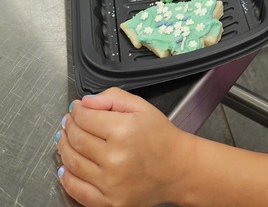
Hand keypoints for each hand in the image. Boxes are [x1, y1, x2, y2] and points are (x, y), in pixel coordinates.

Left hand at [55, 88, 189, 206]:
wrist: (177, 169)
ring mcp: (110, 184)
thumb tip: (86, 101)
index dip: (76, 110)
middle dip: (68, 127)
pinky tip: (65, 167)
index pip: (85, 117)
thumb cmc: (161, 137)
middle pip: (76, 139)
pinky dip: (66, 178)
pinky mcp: (109, 203)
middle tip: (68, 122)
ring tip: (65, 139)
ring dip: (64, 148)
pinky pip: (77, 191)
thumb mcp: (141, 107)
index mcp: (124, 130)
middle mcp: (115, 158)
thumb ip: (113, 97)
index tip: (75, 108)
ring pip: (73, 163)